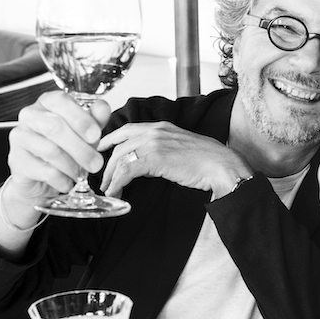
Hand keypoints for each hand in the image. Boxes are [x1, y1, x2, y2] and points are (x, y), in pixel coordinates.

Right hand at [4, 91, 109, 207]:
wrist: (41, 177)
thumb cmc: (65, 148)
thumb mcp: (85, 133)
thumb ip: (95, 119)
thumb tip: (102, 107)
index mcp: (48, 103)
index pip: (61, 101)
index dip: (81, 119)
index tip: (95, 135)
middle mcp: (30, 115)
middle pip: (55, 127)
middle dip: (80, 148)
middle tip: (96, 163)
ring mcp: (20, 137)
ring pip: (50, 150)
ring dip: (72, 166)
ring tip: (81, 174)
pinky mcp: (16, 160)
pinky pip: (44, 170)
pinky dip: (62, 179)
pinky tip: (67, 182)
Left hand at [98, 121, 250, 198]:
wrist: (220, 165)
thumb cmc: (206, 160)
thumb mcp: (179, 147)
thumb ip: (161, 150)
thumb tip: (146, 164)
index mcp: (160, 126)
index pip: (126, 130)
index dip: (109, 140)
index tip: (99, 150)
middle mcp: (154, 131)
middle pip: (119, 146)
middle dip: (106, 164)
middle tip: (102, 179)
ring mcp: (153, 143)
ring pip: (120, 158)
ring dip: (110, 176)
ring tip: (108, 189)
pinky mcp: (154, 158)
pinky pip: (127, 170)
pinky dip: (117, 183)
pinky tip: (116, 192)